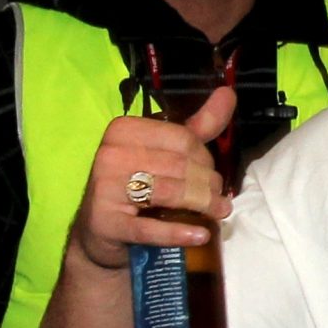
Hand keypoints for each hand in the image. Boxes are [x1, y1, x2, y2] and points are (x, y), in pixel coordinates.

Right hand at [71, 85, 234, 270]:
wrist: (99, 231)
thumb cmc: (136, 184)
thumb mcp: (163, 151)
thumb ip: (197, 126)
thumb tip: (228, 93)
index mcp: (124, 130)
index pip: (183, 139)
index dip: (206, 158)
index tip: (212, 173)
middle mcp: (110, 154)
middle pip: (180, 166)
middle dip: (208, 184)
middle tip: (220, 199)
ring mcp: (105, 188)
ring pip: (171, 193)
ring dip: (203, 206)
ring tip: (218, 213)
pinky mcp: (106, 222)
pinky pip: (149, 227)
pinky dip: (179, 232)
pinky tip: (200, 234)